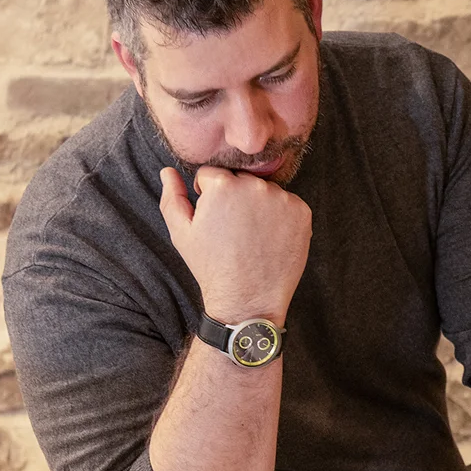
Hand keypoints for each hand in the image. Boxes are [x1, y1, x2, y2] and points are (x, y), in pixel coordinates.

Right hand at [158, 166, 310, 322]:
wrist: (248, 299)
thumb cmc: (212, 267)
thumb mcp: (181, 233)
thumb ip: (172, 197)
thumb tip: (168, 171)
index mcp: (223, 185)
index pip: (213, 174)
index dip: (209, 195)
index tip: (214, 218)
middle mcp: (255, 186)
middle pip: (241, 179)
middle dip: (235, 197)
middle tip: (233, 229)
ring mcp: (282, 199)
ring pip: (265, 191)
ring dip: (259, 205)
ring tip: (251, 236)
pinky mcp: (302, 212)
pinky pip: (288, 204)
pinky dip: (280, 217)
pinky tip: (269, 239)